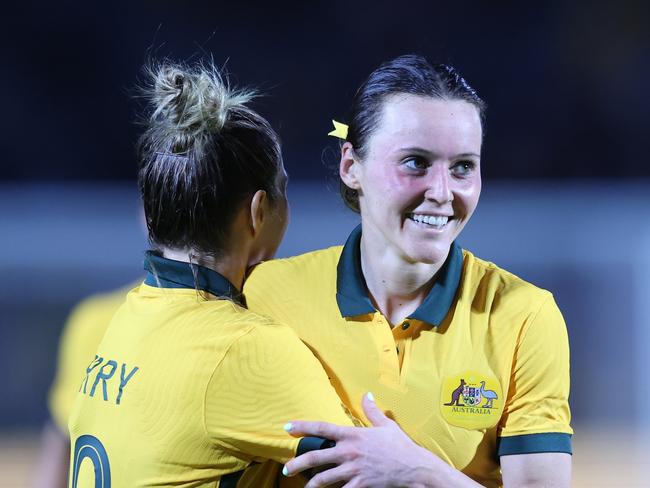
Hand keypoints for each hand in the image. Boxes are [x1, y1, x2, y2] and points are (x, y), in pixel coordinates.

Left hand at [283, 393, 473, 487]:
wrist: (414, 467)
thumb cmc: (400, 445)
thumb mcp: (386, 425)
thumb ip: (372, 410)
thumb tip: (367, 394)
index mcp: (352, 435)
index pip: (322, 428)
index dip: (302, 426)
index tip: (288, 427)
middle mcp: (349, 452)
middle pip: (316, 457)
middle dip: (298, 464)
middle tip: (287, 469)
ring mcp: (353, 470)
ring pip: (324, 479)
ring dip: (312, 484)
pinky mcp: (360, 485)